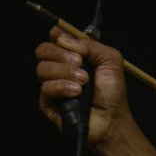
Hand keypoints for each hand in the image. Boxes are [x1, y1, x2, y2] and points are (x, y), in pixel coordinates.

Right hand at [35, 28, 131, 147]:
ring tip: (84, 82)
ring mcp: (52, 85)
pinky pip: (45, 88)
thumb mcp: (110, 60)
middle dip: (60, 54)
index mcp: (72, 55)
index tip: (70, 43)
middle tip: (80, 63)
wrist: (112, 119)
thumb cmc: (112, 92)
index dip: (59, 36)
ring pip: (42, 68)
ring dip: (64, 72)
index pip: (54, 38)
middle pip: (43, 50)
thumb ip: (90, 45)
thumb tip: (64, 39)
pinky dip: (61, 87)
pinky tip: (76, 93)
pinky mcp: (48, 103)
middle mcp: (59, 68)